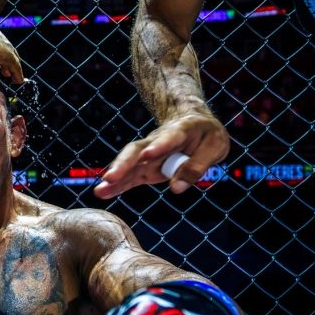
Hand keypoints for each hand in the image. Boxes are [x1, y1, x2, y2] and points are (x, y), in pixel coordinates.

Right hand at [94, 111, 228, 197]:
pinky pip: (131, 176)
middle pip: (137, 150)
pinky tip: (104, 193)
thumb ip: (196, 167)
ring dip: (115, 177)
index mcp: (180, 131)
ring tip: (100, 190)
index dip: (158, 147)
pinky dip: (118, 185)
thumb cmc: (207, 135)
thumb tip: (176, 189)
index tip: (147, 155)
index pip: (168, 139)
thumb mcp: (214, 147)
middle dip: (124, 164)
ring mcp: (148, 154)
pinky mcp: (145, 166)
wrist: (193, 122)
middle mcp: (157, 141)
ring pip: (129, 164)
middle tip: (111, 177)